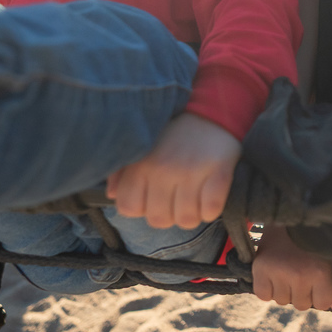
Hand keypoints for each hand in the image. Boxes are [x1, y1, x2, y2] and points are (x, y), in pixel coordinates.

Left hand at [107, 112, 240, 228]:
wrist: (211, 111)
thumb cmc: (173, 134)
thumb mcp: (142, 147)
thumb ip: (121, 171)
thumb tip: (112, 194)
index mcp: (141, 163)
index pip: (129, 208)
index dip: (141, 208)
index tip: (152, 197)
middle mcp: (163, 169)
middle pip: (158, 220)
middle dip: (168, 214)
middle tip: (176, 198)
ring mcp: (192, 172)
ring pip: (186, 220)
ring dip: (191, 214)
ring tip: (193, 197)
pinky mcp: (218, 173)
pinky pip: (211, 211)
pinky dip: (210, 209)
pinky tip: (209, 195)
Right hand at [252, 225, 331, 311]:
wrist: (291, 212)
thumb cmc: (315, 236)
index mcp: (320, 272)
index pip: (322, 304)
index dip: (320, 295)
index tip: (318, 280)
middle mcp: (298, 275)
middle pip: (301, 305)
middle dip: (302, 293)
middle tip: (301, 271)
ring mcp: (278, 272)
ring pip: (282, 301)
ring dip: (285, 290)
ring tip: (287, 269)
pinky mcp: (260, 267)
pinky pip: (263, 295)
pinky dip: (267, 288)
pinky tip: (273, 274)